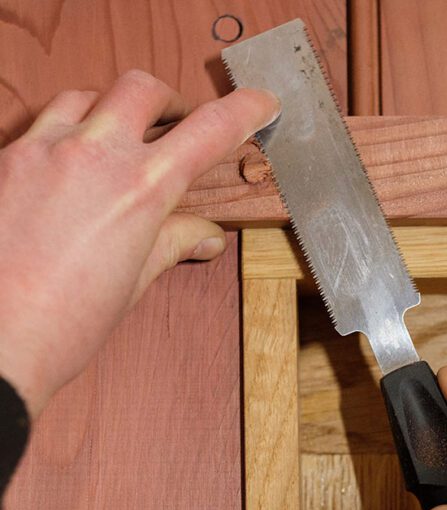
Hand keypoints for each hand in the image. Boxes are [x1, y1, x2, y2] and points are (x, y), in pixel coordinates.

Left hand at [0, 70, 279, 417]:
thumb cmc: (64, 324)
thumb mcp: (134, 281)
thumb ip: (173, 243)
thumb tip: (204, 236)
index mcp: (140, 190)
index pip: (210, 131)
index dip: (245, 111)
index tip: (259, 104)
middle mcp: (92, 156)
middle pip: (142, 88)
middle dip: (168, 102)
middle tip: (176, 127)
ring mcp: (41, 151)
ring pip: (86, 96)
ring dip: (111, 111)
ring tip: (119, 143)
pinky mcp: (4, 159)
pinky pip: (42, 123)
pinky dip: (66, 132)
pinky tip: (70, 166)